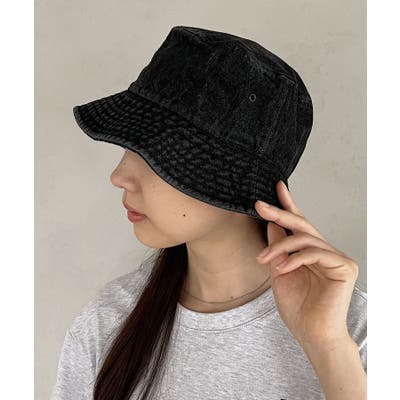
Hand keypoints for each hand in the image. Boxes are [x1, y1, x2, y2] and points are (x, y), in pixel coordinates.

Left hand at [255, 181, 358, 347]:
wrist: (311, 334)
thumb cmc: (297, 307)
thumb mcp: (279, 271)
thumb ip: (278, 248)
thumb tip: (271, 224)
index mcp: (310, 252)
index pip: (299, 224)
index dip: (288, 204)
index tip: (277, 187)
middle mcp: (325, 251)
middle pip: (302, 225)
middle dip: (279, 213)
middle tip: (259, 205)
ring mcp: (337, 258)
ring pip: (305, 238)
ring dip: (279, 247)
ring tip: (264, 259)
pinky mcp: (344, 267)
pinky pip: (315, 253)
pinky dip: (294, 258)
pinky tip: (281, 268)